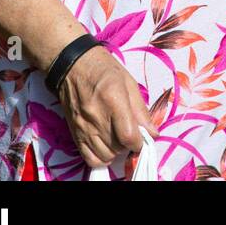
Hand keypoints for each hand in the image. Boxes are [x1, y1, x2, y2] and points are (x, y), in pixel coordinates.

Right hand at [57, 43, 158, 171]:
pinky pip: (90, 158)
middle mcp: (96, 116)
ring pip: (106, 155)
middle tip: (131, 133)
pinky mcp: (74, 133)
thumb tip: (153, 133)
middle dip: (129, 144)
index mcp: (113, 99)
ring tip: (118, 137)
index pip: (128, 136)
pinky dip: (101, 157)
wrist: (73, 66)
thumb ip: (141, 110)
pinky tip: (106, 146)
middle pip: (118, 147)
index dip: (139, 142)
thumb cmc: (104, 69)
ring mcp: (83, 126)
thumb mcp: (128, 82)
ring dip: (116, 151)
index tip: (143, 138)